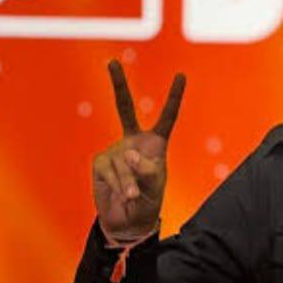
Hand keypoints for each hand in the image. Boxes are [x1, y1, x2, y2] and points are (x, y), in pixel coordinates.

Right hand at [91, 60, 185, 239]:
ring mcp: (115, 149)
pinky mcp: (100, 162)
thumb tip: (129, 154)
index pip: (167, 116)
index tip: (181, 75)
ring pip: (124, 160)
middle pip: (124, 107)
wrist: (128, 220)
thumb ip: (148, 170)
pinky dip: (119, 184)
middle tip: (110, 62)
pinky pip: (111, 170)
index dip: (174, 97)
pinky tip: (123, 194)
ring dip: (129, 181)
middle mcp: (133, 140)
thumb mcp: (156, 186)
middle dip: (117, 84)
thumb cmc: (148, 201)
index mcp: (156, 142)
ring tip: (134, 195)